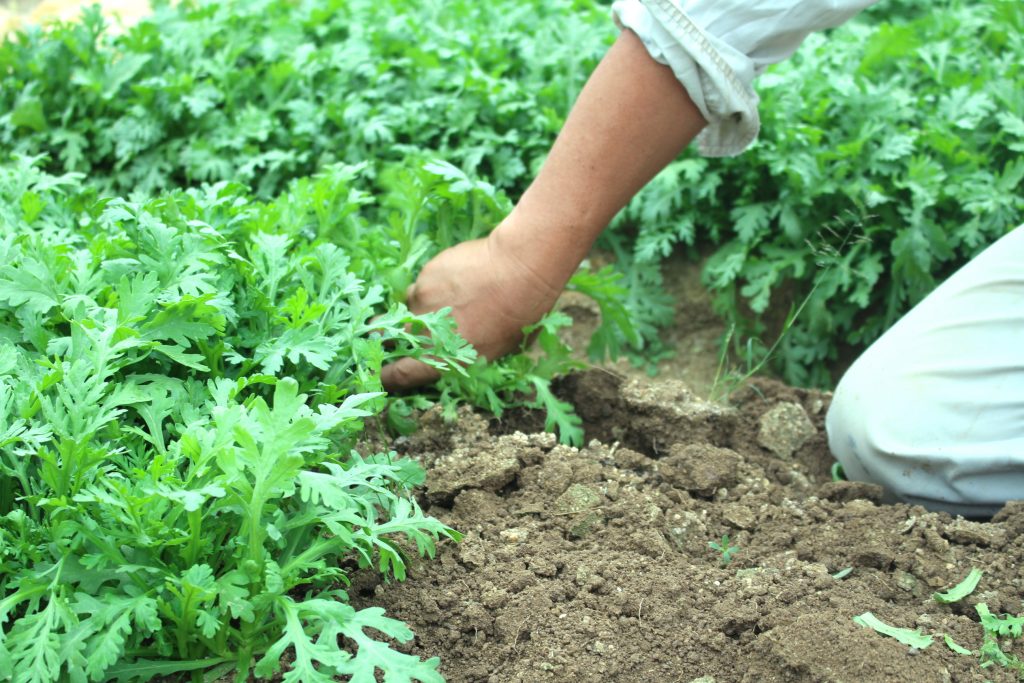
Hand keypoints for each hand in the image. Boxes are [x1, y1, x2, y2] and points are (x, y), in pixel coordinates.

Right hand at [381, 224, 563, 390]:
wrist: (519, 270)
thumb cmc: (519, 317)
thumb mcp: (496, 352)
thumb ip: (464, 356)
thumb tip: (455, 354)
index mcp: (439, 357)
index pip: (399, 374)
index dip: (386, 376)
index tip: (382, 375)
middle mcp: (422, 331)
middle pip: (385, 336)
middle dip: (385, 336)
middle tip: (394, 333)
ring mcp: (421, 300)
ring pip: (406, 306)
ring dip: (418, 308)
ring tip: (447, 300)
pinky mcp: (426, 274)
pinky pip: (423, 284)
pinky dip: (434, 286)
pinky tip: (458, 280)